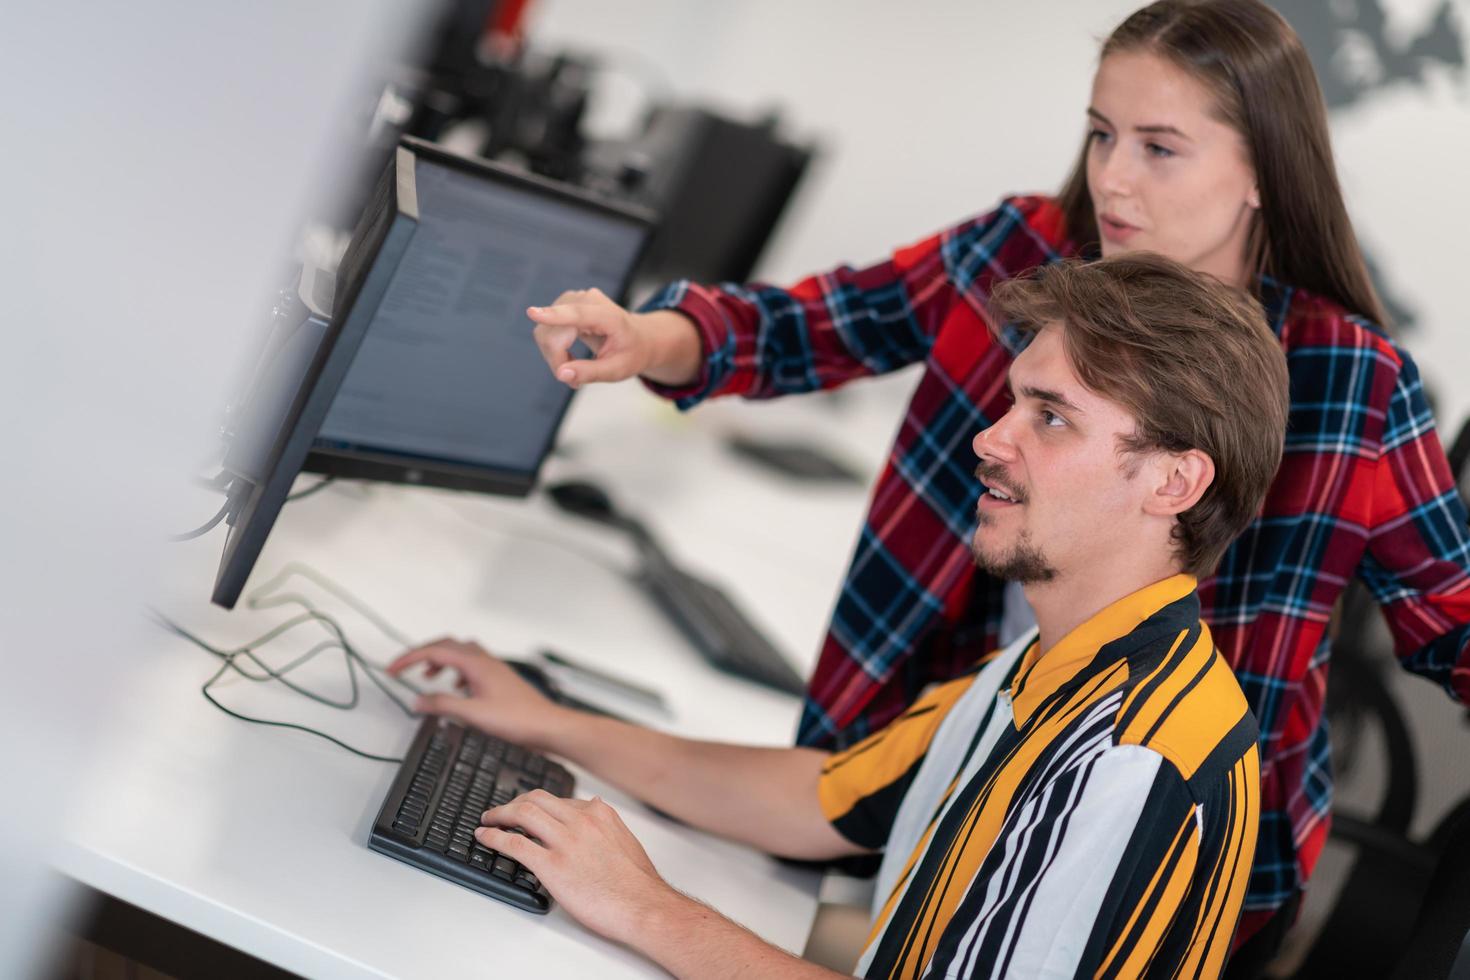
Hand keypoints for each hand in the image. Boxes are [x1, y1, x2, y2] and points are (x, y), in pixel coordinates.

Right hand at [386, 638, 567, 748]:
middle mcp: (485, 661)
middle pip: (447, 645)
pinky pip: (472, 665)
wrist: (548, 726)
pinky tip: (456, 688)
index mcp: (476, 664)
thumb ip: (443, 705)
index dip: (409, 658)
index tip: (391, 669)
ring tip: (427, 676)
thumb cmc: (518, 720)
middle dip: (422, 654)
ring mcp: (493, 668)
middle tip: (403, 668)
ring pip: (461, 652)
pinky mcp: (499, 679)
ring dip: (440, 660)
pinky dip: (456, 671)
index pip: (435, 651)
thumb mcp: (473, 714)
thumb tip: (417, 700)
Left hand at [477, 790, 675, 944]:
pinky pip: (514, 844)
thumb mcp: (626, 841)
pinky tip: (485, 837)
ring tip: (488, 820)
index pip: (559, 801)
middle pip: (536, 799)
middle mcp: (581, 821)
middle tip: (502, 812)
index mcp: (599, 813)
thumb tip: (596, 811)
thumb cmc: (638, 883)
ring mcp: (565, 842)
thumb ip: (607, 825)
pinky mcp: (552, 865)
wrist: (643, 906)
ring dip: (499, 814)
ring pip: (522, 814)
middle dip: (515, 803)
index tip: (528, 812)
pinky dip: (494, 837)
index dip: (538, 805)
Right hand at [528, 287, 652, 386]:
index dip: (554, 316)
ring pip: (545, 333)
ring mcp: (574, 299)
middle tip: (576, 382)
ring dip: (555, 357)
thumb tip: (561, 374)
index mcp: (609, 316)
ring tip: (577, 369)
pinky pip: (546, 330)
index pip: (578, 315)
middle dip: (558, 361)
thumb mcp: (617, 370)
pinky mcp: (564, 304)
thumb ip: (590, 373)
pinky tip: (571, 357)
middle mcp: (588, 300)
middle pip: (554, 333)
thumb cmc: (631, 353)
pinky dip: (555, 349)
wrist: (640, 337)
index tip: (532, 313)